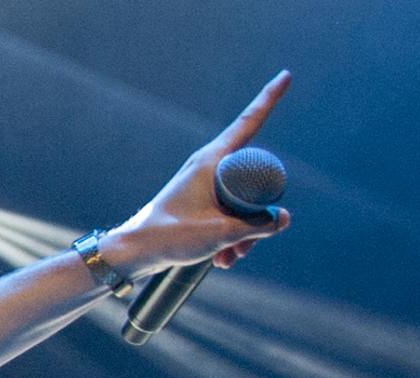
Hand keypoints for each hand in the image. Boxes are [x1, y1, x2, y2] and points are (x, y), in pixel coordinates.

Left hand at [103, 71, 294, 277]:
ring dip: (243, 233)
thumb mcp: (222, 234)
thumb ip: (258, 226)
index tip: (286, 75)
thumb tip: (283, 218)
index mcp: (211, 159)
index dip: (269, 99)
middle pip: (253, 179)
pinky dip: (229, 237)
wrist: (133, 254)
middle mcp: (208, 166)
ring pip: (241, 202)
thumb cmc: (170, 237)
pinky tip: (222, 260)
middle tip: (246, 246)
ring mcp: (203, 185)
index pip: (248, 122)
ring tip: (230, 257)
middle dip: (258, 215)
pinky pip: (226, 214)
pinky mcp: (199, 203)